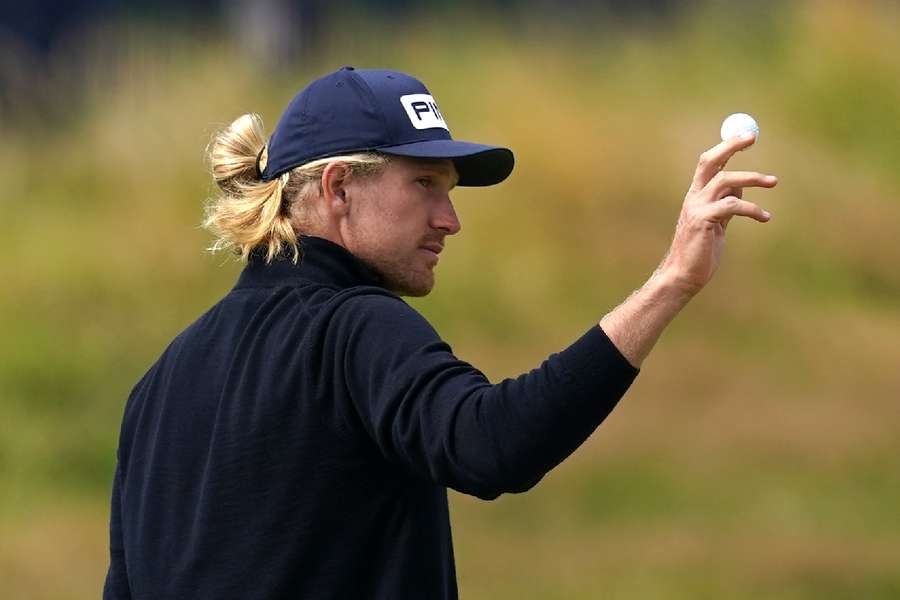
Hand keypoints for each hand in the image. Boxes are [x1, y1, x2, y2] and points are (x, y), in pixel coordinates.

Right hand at [658, 133, 777, 295]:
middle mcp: (694, 197)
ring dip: (753, 178)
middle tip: (752, 137)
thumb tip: (740, 187)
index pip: (709, 163)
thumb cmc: (700, 251)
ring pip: (726, 181)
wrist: (684, 275)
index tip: (747, 136)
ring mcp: (697, 208)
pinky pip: (733, 206)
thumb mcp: (715, 222)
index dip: (726, 146)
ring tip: (774, 181)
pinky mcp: (704, 221)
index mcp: (695, 196)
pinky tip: (765, 217)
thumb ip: (724, 203)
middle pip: (711, 162)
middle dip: (731, 146)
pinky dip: (753, 210)